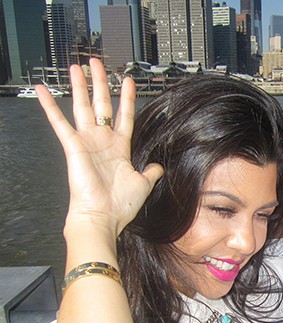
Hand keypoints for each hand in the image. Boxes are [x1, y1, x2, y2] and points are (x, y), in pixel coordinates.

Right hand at [37, 58, 162, 236]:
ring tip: (77, 67)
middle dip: (100, 83)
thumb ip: (151, 172)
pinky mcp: (73, 146)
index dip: (127, 98)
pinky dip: (49, 106)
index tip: (128, 81)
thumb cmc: (119, 205)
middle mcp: (102, 142)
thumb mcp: (143, 183)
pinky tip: (42, 90)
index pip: (124, 116)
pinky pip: (59, 122)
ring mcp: (87, 142)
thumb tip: (159, 166)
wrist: (103, 216)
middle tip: (97, 64)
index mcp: (119, 148)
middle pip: (101, 104)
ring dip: (80, 86)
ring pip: (82, 106)